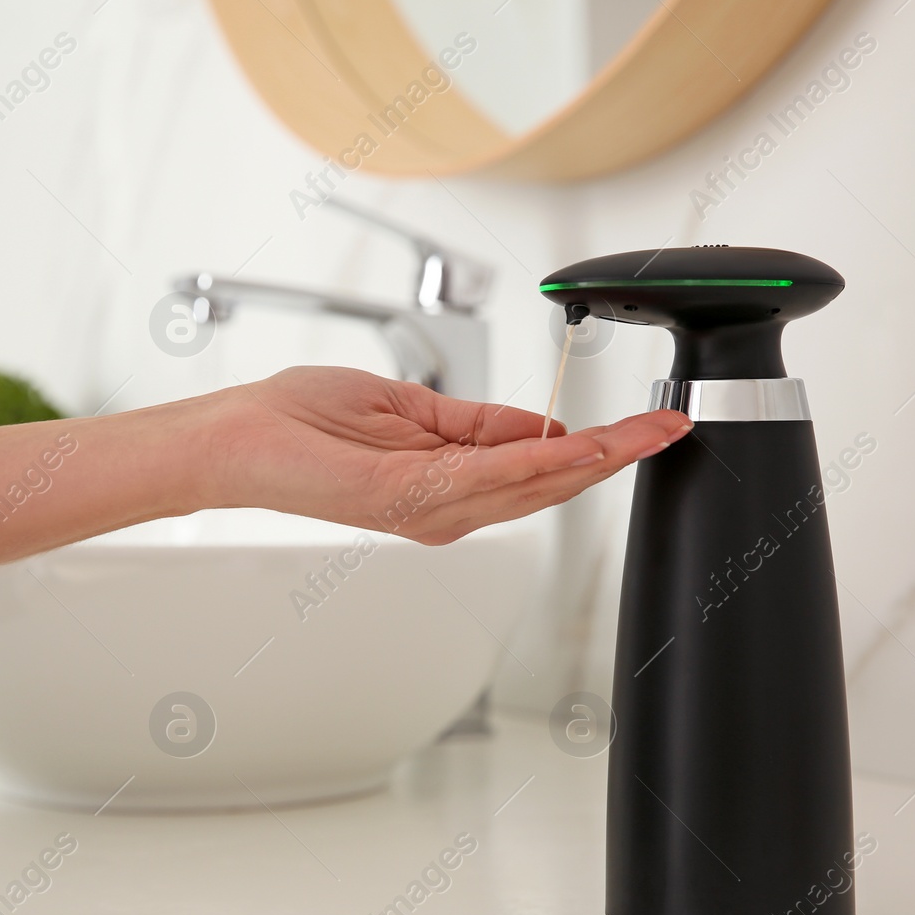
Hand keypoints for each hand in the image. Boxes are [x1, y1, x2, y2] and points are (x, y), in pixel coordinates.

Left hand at [207, 367, 692, 543]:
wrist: (242, 438)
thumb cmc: (304, 422)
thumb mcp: (409, 407)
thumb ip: (476, 423)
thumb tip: (540, 427)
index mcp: (449, 481)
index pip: (539, 467)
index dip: (598, 447)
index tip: (649, 424)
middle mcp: (448, 507)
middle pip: (551, 484)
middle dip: (617, 455)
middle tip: (672, 427)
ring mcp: (432, 508)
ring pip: (534, 485)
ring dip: (598, 459)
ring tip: (651, 432)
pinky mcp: (410, 497)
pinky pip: (490, 478)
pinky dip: (543, 462)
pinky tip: (585, 447)